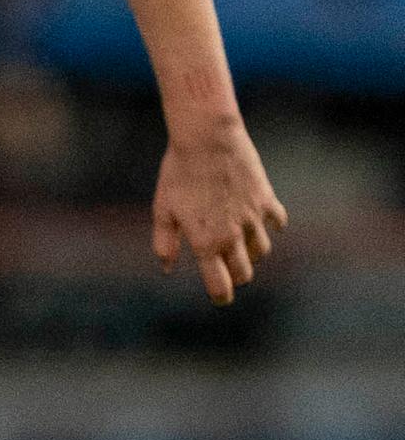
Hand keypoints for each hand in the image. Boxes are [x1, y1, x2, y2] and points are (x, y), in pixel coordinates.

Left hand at [154, 113, 284, 302]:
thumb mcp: (163, 210)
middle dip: (236, 276)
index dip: (220, 296)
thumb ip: (165, 243)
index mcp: (206, 243)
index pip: (220, 285)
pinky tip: (259, 220)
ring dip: (252, 253)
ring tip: (239, 244)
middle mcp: (233, 236)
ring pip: (262, 250)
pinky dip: (271, 226)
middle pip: (245, 273)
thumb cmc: (178, 175)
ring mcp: (254, 218)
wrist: (207, 141)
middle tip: (226, 269)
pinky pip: (277, 223)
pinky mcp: (267, 200)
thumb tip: (168, 268)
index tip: (219, 298)